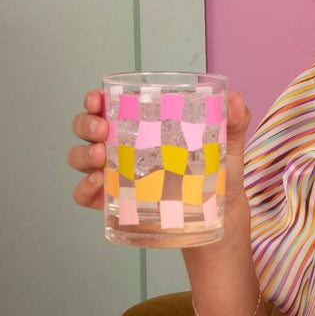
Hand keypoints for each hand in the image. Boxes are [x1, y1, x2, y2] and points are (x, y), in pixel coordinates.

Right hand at [68, 88, 253, 221]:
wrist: (220, 217)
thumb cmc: (217, 174)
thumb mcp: (227, 146)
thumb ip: (232, 121)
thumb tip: (234, 99)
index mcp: (143, 124)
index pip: (109, 104)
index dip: (96, 98)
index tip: (99, 98)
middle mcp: (123, 146)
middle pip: (87, 127)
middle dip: (86, 123)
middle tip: (103, 130)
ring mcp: (115, 174)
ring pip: (80, 157)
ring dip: (82, 153)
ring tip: (100, 156)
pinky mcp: (114, 202)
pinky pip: (85, 194)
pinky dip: (84, 188)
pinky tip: (97, 183)